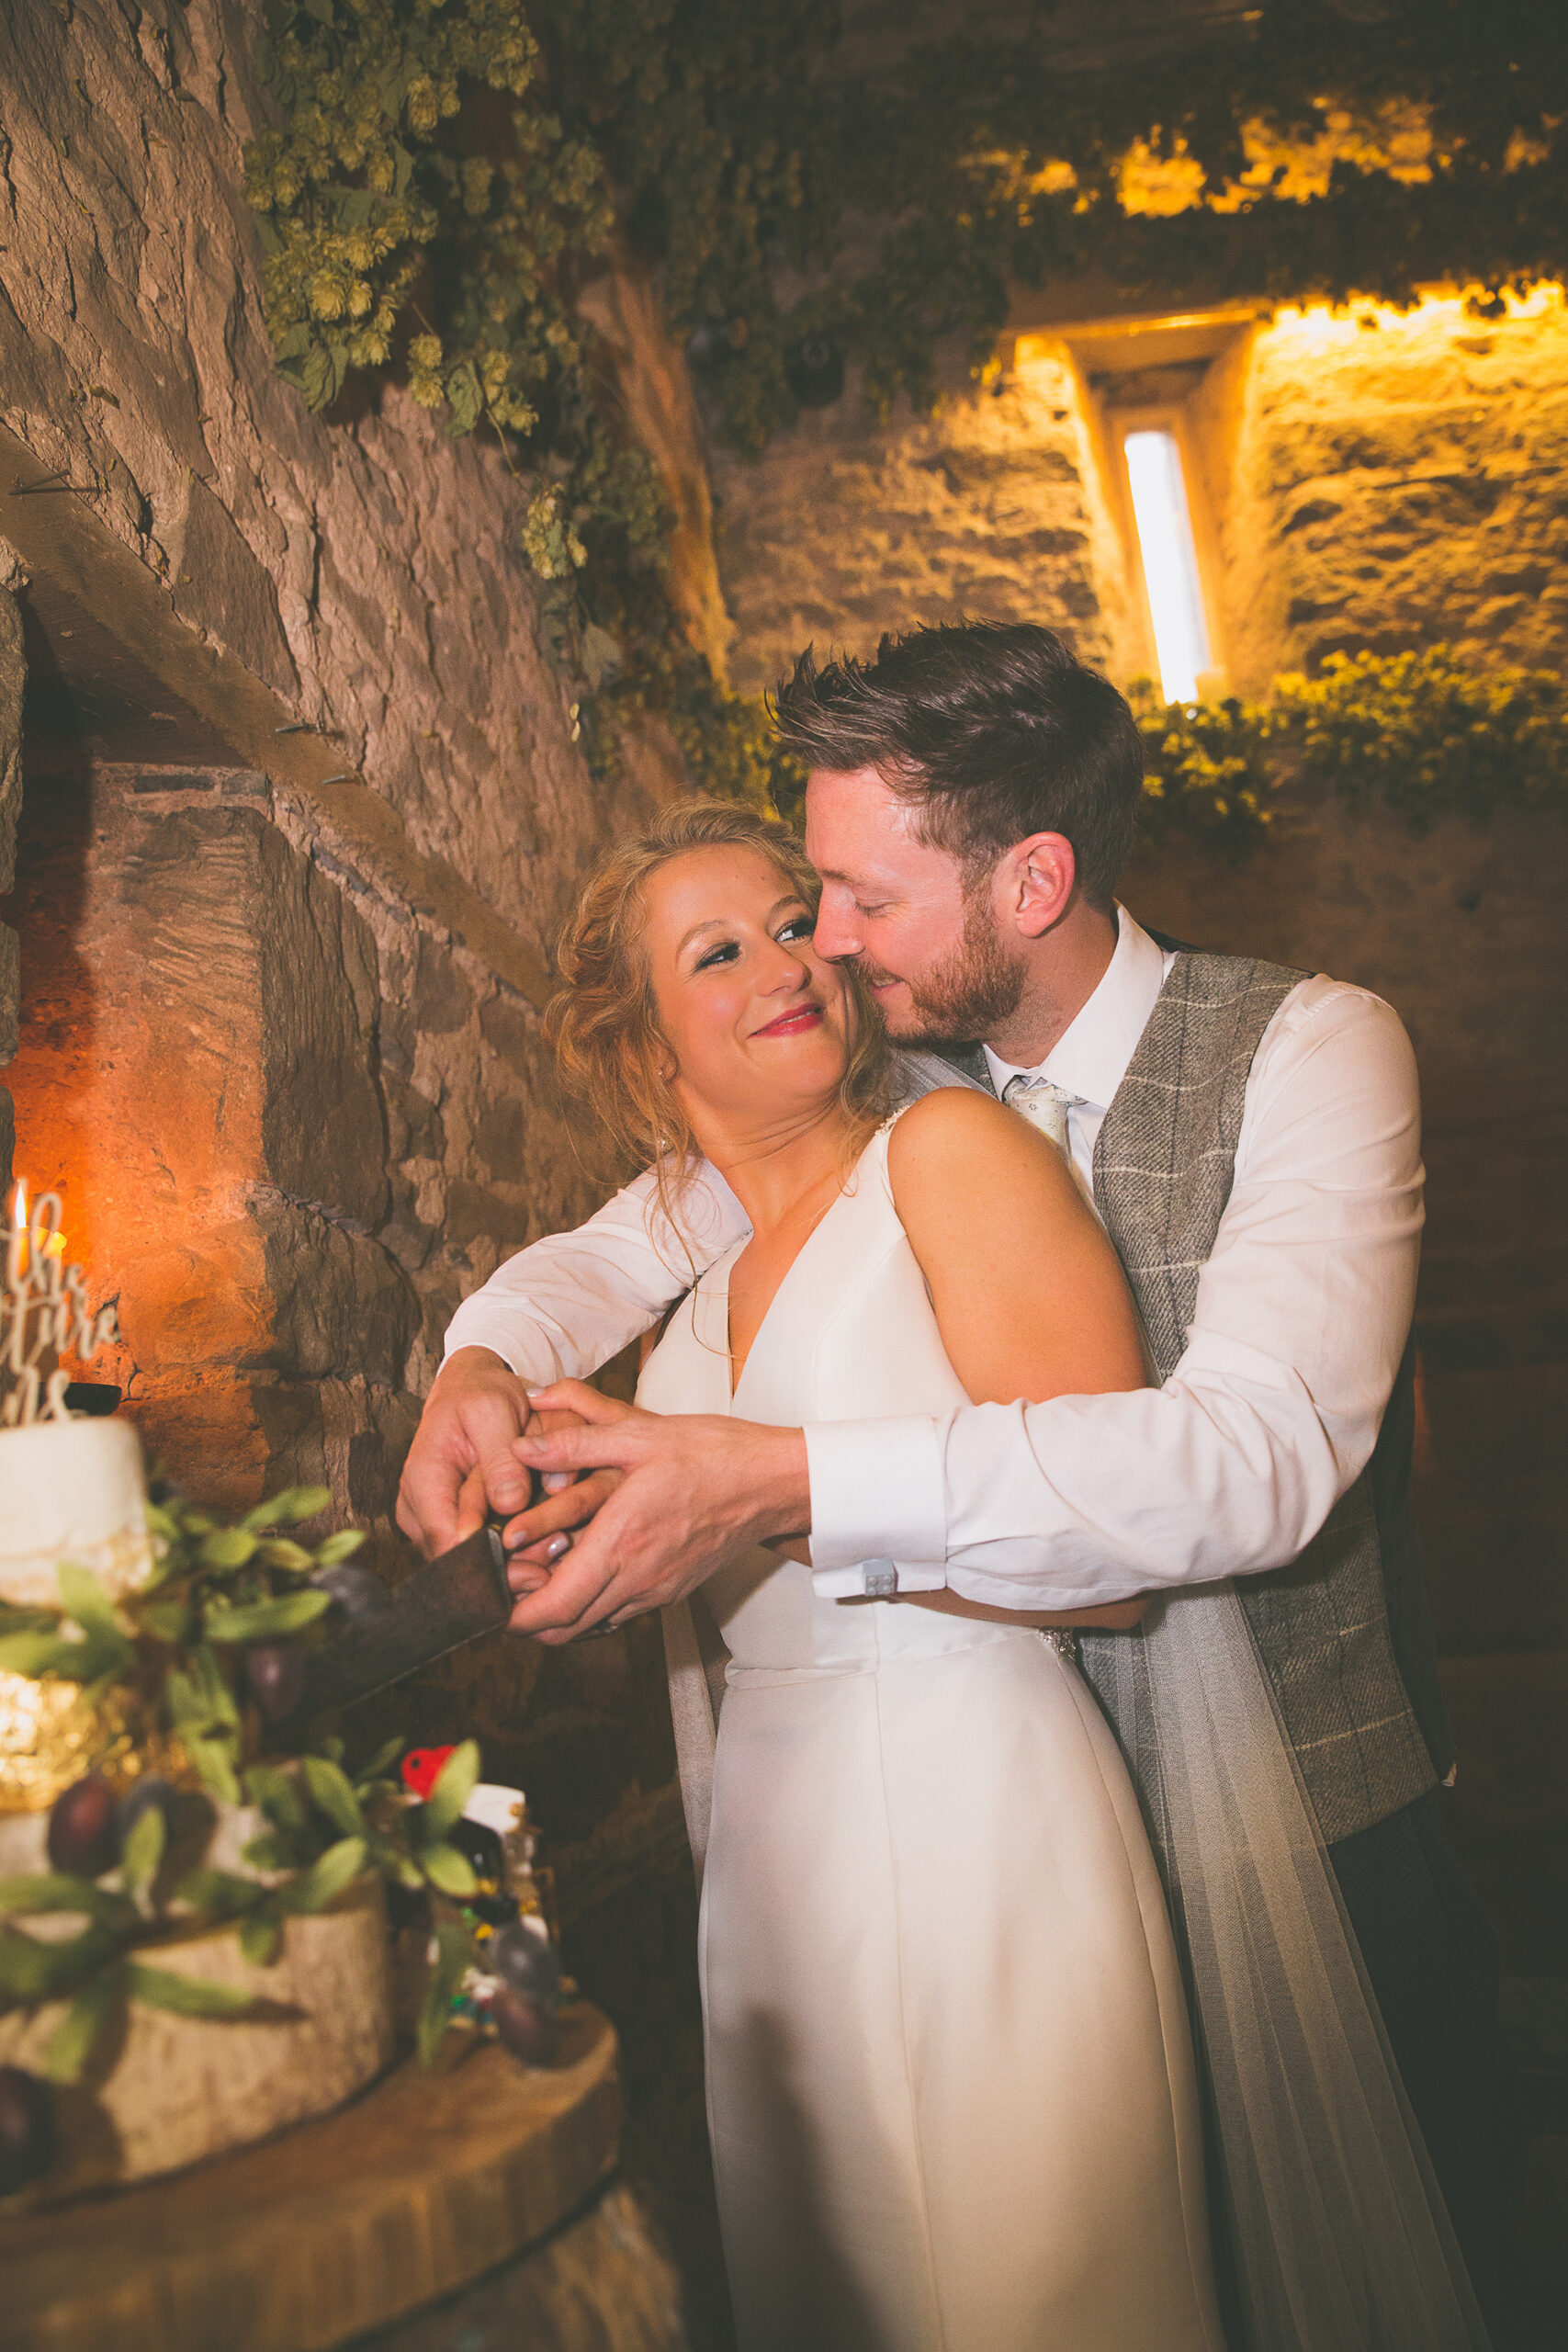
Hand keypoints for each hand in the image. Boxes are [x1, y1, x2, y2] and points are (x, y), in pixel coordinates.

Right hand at [396, 1347, 540, 1558]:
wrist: (469, 1390)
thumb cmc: (479, 1396)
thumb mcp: (494, 1412)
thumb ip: (502, 1458)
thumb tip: (509, 1504)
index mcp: (423, 1479)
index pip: (446, 1541)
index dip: (488, 1562)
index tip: (534, 1567)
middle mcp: (418, 1509)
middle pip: (458, 1560)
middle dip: (507, 1568)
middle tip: (553, 1566)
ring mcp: (430, 1520)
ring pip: (468, 1562)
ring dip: (511, 1564)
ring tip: (556, 1551)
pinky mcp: (449, 1524)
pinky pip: (474, 1551)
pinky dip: (508, 1553)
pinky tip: (542, 1547)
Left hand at [503, 1379, 809, 1642]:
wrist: (770, 1483)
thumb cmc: (712, 1456)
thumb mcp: (638, 1436)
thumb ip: (573, 1443)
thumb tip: (520, 1448)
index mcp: (620, 1544)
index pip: (554, 1607)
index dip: (513, 1615)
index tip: (487, 1599)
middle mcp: (636, 1579)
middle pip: (564, 1628)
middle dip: (524, 1619)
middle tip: (500, 1590)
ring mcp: (655, 1590)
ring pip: (590, 1626)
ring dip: (556, 1612)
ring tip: (532, 1578)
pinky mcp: (670, 1590)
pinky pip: (617, 1613)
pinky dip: (589, 1606)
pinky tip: (579, 1573)